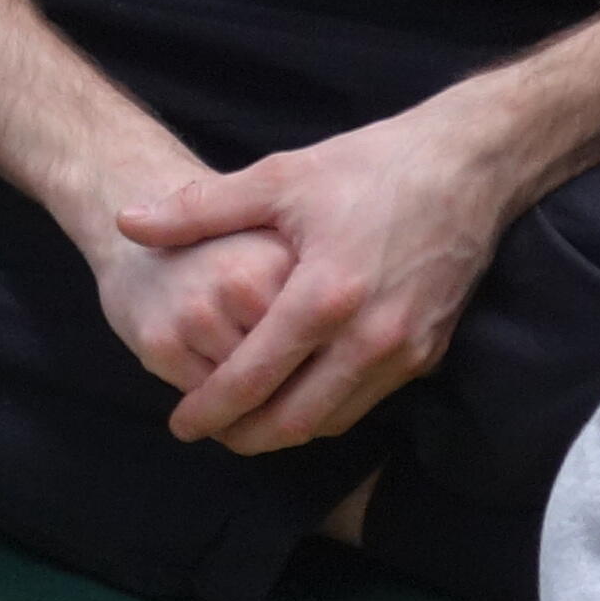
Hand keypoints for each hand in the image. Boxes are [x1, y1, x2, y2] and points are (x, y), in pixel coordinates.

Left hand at [116, 105, 509, 451]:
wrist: (471, 164)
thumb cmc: (371, 165)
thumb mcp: (279, 177)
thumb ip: (199, 210)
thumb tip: (129, 223)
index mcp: (326, 295)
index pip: (255, 377)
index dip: (211, 408)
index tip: (180, 425)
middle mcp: (370, 336)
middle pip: (295, 420)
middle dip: (246, 436)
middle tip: (210, 433)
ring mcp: (406, 350)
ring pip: (335, 420)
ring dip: (288, 430)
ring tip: (247, 422)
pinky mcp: (429, 352)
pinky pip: (368, 401)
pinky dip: (328, 410)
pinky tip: (301, 395)